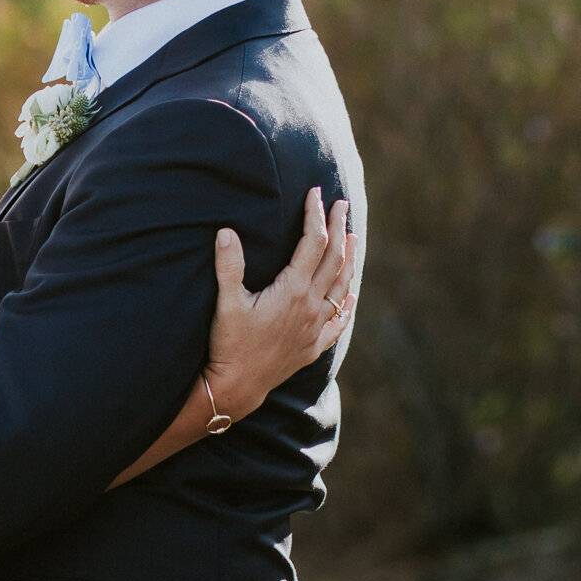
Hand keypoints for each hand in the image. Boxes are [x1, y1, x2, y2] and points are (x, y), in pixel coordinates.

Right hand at [201, 186, 361, 421]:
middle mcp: (311, 306)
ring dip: (349, 259)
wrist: (237, 386)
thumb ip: (229, 266)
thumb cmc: (229, 344)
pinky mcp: (313, 345)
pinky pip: (339, 320)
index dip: (315, 216)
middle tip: (342, 205)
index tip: (316, 194)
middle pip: (334, 259)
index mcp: (292, 290)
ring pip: (342, 286)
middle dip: (338, 228)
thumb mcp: (226, 302)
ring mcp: (315, 327)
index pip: (312, 243)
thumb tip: (226, 231)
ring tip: (353, 238)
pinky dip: (347, 302)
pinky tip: (350, 294)